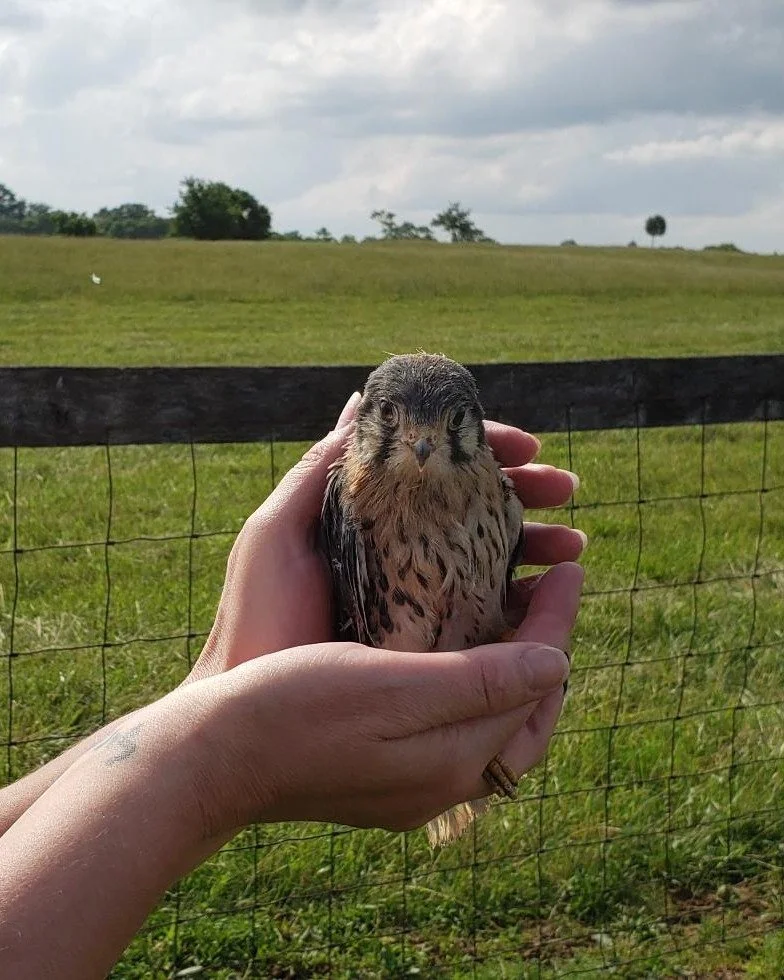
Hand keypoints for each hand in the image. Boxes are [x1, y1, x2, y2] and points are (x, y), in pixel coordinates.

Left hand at [191, 395, 584, 677]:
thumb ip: (319, 470)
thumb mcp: (279, 534)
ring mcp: (419, 608)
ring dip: (537, 547)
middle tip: (567, 489)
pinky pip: (488, 625)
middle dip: (527, 496)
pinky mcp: (432, 657)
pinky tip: (548, 600)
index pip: (438, 474)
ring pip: (492, 566)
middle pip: (476, 515)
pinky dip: (522, 607)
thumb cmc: (255, 619)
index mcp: (368, 524)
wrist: (244, 719)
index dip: (486, 452)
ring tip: (572, 546)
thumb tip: (363, 399)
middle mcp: (399, 561)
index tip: (530, 446)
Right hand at [192, 561, 581, 834]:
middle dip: (550, 651)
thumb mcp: (390, 687)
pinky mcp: (386, 774)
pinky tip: (459, 653)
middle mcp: (444, 780)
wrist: (217, 756)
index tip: (573, 570)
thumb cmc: (294, 708)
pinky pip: (457, 729)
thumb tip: (557, 662)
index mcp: (453, 759)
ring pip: (494, 723)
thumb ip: (478, 682)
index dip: (559, 625)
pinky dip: (477, 688)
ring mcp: (414, 783)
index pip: (536, 686)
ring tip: (517, 615)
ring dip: (516, 670)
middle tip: (555, 592)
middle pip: (526, 715)